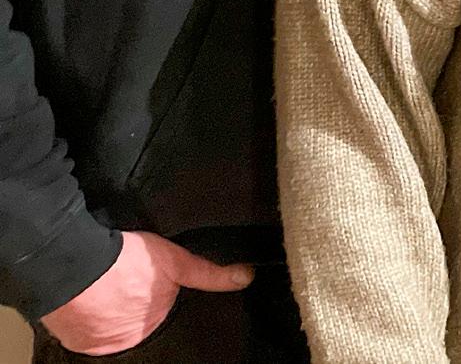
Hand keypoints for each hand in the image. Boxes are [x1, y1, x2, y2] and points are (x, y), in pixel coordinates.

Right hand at [41, 231, 252, 354]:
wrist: (73, 266)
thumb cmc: (124, 260)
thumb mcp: (175, 261)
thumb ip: (208, 274)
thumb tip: (246, 277)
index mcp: (156, 322)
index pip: (160, 309)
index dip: (153, 292)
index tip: (142, 282)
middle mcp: (132, 337)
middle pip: (138, 317)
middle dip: (135, 300)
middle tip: (125, 278)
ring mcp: (104, 342)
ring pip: (113, 323)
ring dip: (112, 309)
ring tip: (108, 286)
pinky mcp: (79, 341)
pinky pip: (88, 330)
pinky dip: (89, 318)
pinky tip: (91, 300)